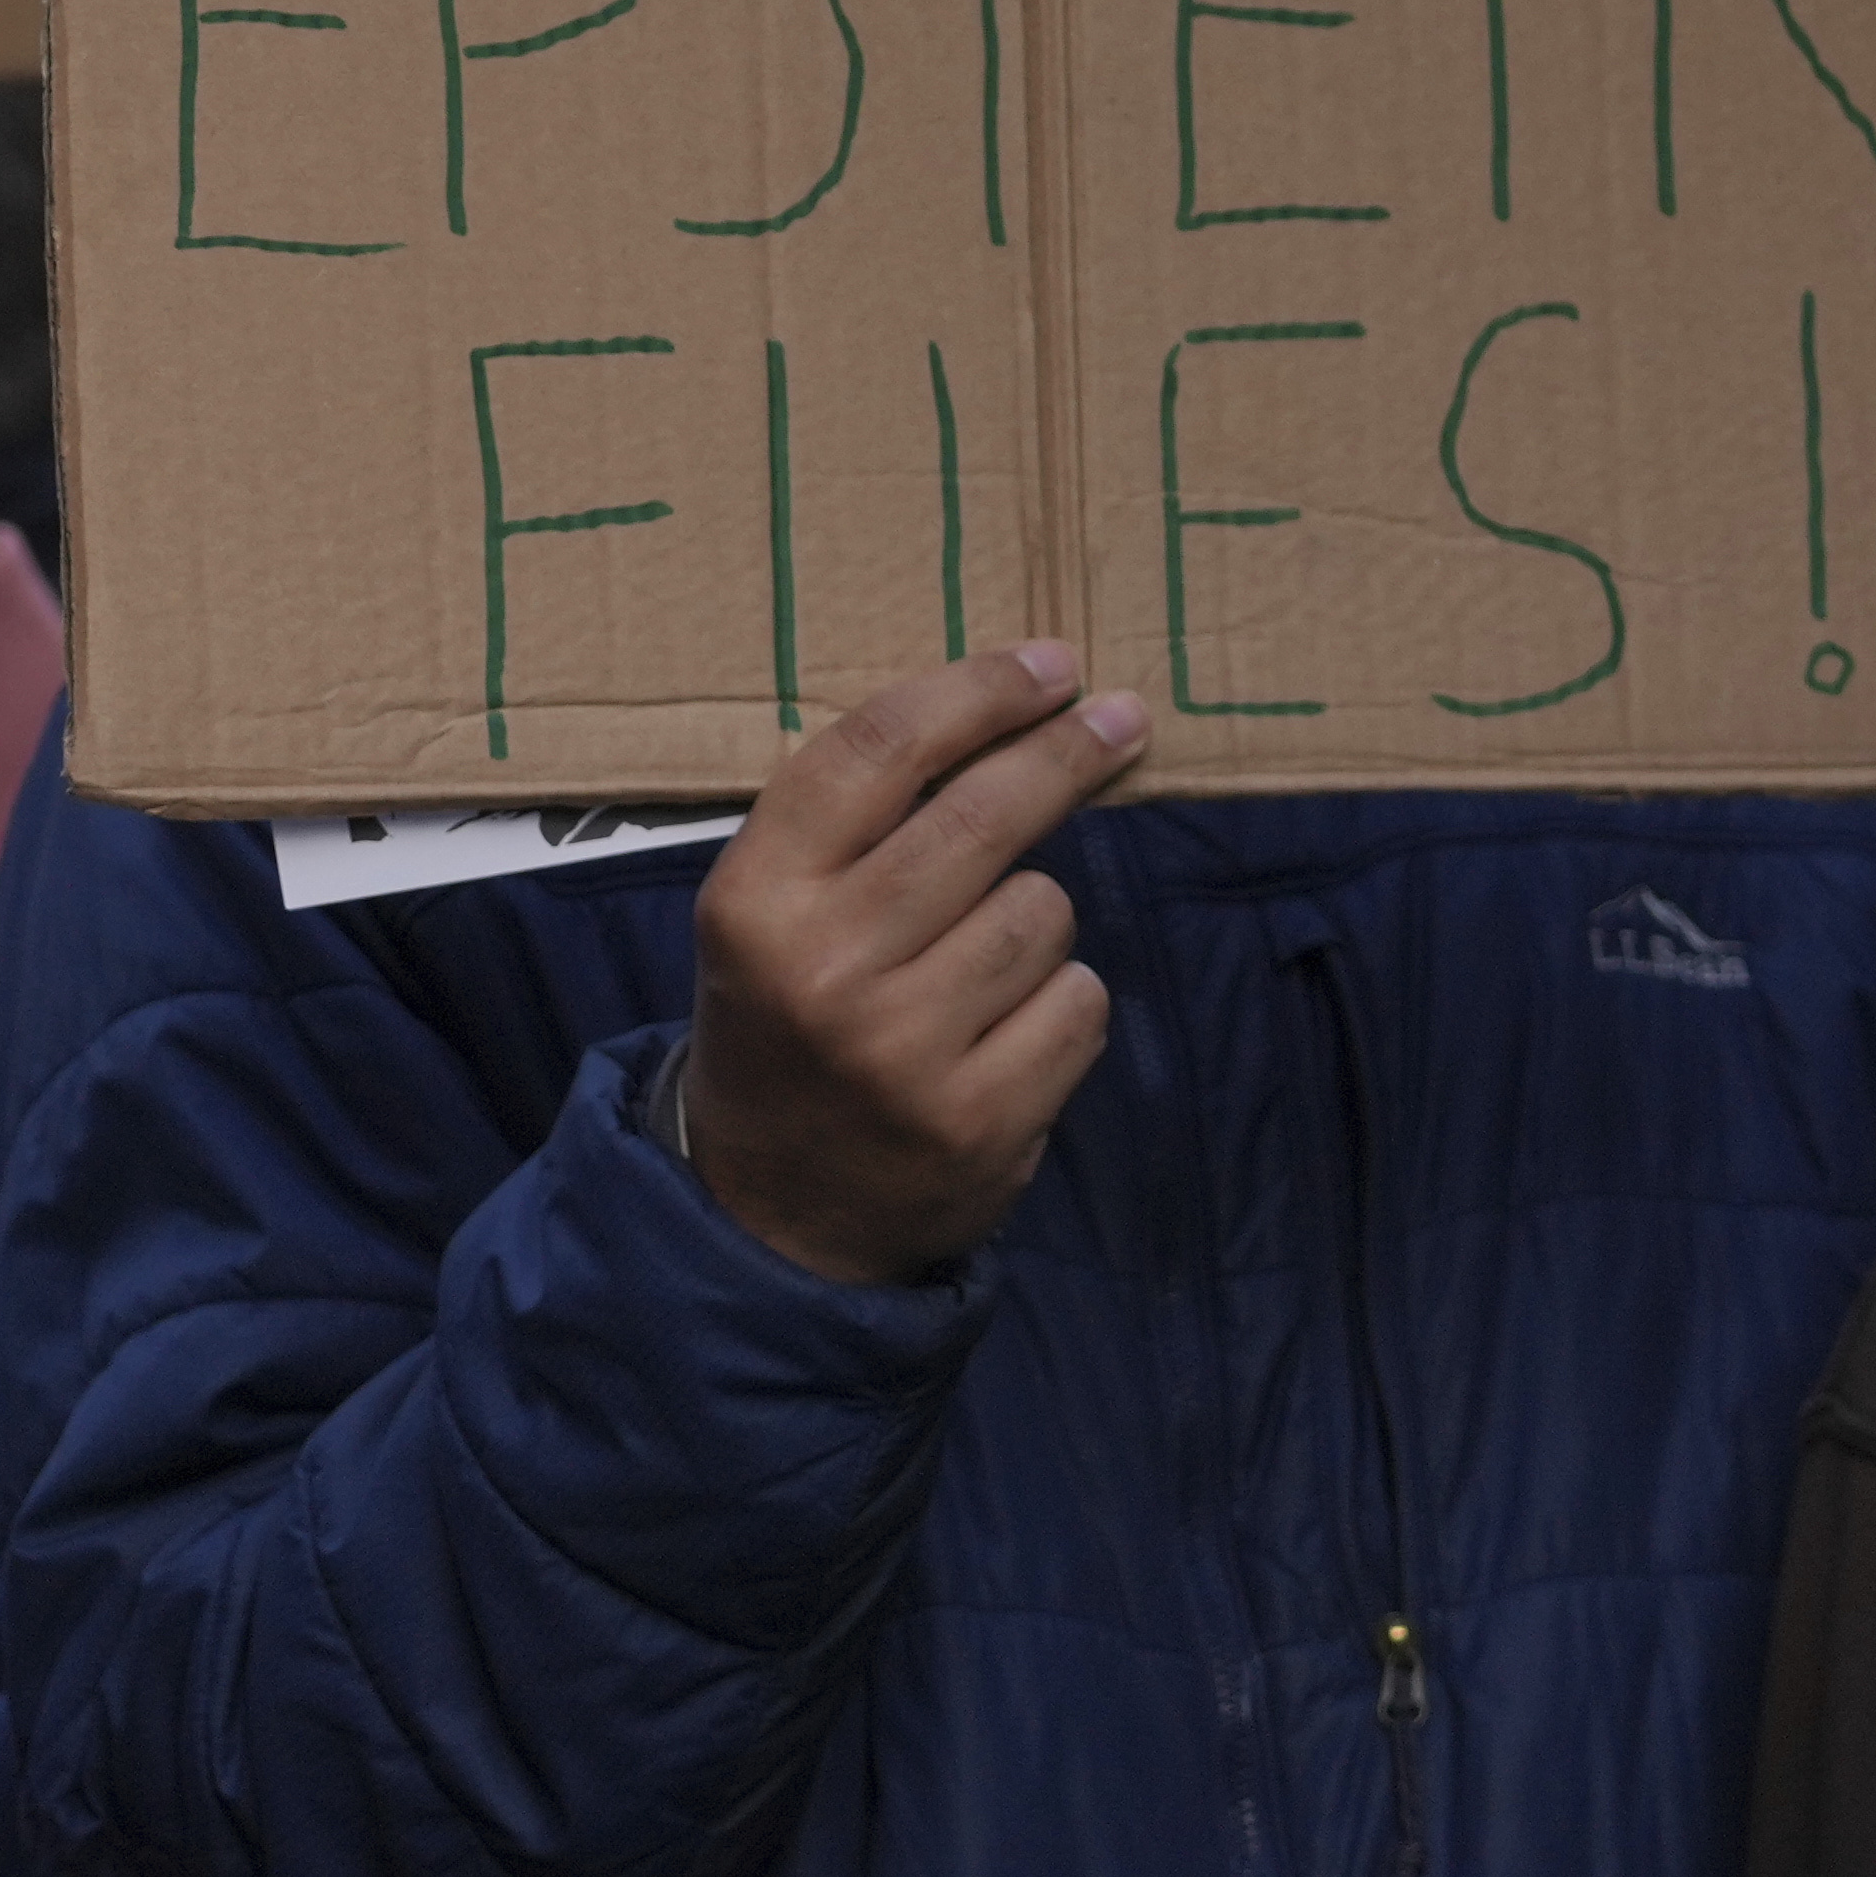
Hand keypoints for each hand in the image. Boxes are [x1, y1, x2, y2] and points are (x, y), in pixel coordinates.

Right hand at [681, 641, 1143, 1284]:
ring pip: (1043, 912)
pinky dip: (1060, 1003)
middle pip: (978, 817)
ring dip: (1036, 918)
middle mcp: (824, 968)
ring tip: (983, 961)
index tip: (1048, 665)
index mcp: (754, 902)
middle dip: (1063, 754)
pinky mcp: (981, 1118)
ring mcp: (905, 1049)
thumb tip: (1007, 713)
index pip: (874, 755)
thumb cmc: (786, 1024)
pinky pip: (1079, 1001)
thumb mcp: (769, 917)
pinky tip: (1005, 1030)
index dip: (974, 694)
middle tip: (1120, 720)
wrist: (768, 1211)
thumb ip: (852, 827)